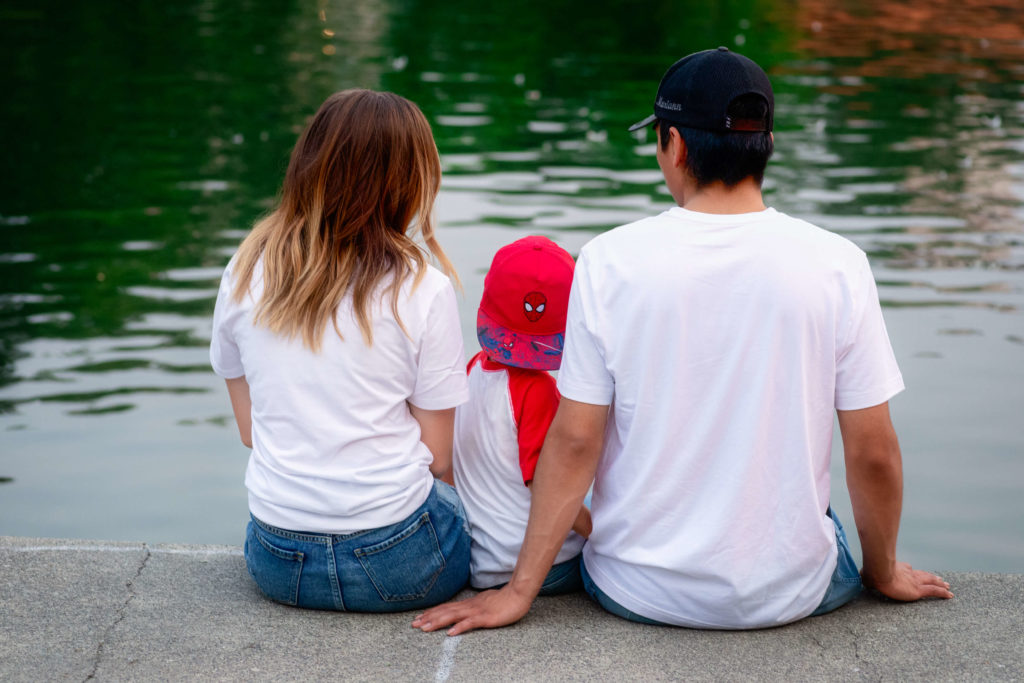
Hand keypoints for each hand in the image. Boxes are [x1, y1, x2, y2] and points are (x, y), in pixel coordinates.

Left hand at [412, 585, 533, 635]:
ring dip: (437, 622)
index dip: (432, 612)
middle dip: (428, 618)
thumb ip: (473, 607)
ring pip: (453, 616)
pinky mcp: (485, 618)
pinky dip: (459, 627)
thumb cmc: (504, 600)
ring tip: (425, 628)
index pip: (446, 607)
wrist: (518, 594)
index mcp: (468, 603)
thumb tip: (463, 611)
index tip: (419, 618)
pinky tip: (450, 633)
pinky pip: (470, 623)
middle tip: (414, 624)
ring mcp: (476, 611)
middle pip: (445, 611)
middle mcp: (469, 606)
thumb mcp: (485, 602)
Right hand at [863, 561, 953, 601]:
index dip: (915, 572)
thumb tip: (859, 577)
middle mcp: (909, 574)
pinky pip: (934, 591)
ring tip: (947, 586)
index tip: (917, 572)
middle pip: (924, 575)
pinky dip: (943, 593)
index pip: (910, 570)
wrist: (879, 572)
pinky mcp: (918, 590)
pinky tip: (950, 595)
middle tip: (941, 579)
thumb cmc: (871, 573)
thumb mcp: (868, 574)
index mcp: (899, 569)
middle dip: (932, 577)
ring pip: (932, 582)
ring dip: (940, 584)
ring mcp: (915, 582)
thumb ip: (867, 576)